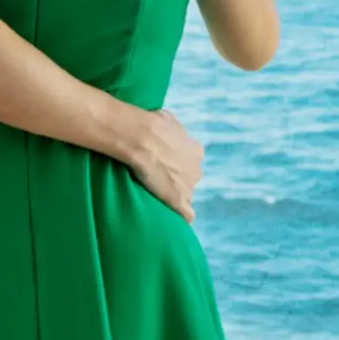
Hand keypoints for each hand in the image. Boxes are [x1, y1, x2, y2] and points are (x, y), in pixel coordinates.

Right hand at [126, 108, 203, 222]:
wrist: (142, 138)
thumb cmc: (153, 125)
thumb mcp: (169, 121)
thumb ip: (174, 132)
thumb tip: (169, 130)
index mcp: (196, 151)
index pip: (191, 163)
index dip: (178, 164)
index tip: (166, 164)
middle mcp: (197, 170)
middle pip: (190, 179)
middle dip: (178, 180)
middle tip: (160, 178)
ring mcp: (189, 187)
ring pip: (186, 196)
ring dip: (176, 196)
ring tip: (159, 196)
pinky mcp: (178, 201)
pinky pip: (186, 215)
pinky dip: (181, 216)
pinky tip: (174, 218)